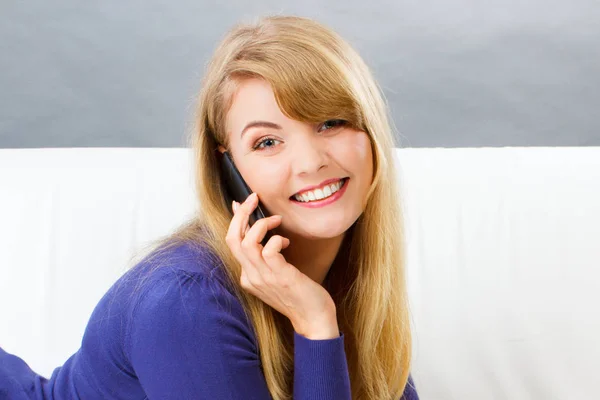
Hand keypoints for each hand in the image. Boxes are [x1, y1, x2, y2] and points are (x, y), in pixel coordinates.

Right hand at [225, 193, 338, 339]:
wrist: (313, 319)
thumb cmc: (298, 293)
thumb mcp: (276, 272)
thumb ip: (265, 253)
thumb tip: (258, 228)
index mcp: (247, 275)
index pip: (231, 241)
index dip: (236, 218)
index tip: (243, 203)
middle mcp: (251, 276)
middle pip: (232, 239)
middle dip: (241, 214)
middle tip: (254, 198)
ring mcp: (264, 278)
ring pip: (246, 242)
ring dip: (261, 224)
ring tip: (277, 221)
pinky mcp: (280, 277)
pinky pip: (269, 250)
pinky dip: (277, 239)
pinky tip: (287, 241)